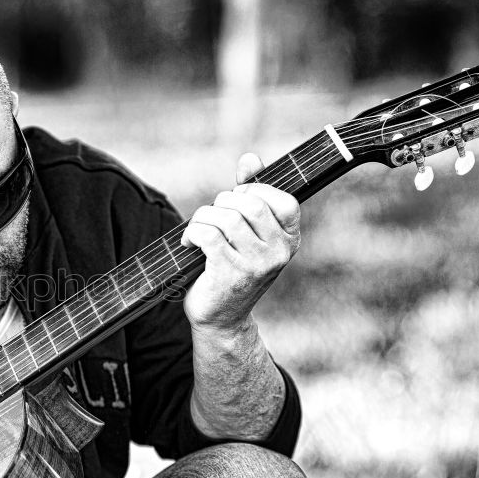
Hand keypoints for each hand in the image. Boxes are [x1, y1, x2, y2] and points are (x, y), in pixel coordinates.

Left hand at [179, 153, 299, 330]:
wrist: (221, 319)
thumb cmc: (232, 269)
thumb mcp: (247, 233)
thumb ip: (250, 194)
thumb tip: (250, 158)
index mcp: (289, 240)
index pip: (283, 200)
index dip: (255, 191)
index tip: (236, 201)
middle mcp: (278, 253)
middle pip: (248, 203)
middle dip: (221, 203)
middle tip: (210, 218)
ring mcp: (256, 265)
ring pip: (225, 217)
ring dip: (203, 218)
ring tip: (197, 232)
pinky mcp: (230, 274)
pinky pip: (208, 235)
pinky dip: (192, 234)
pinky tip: (189, 244)